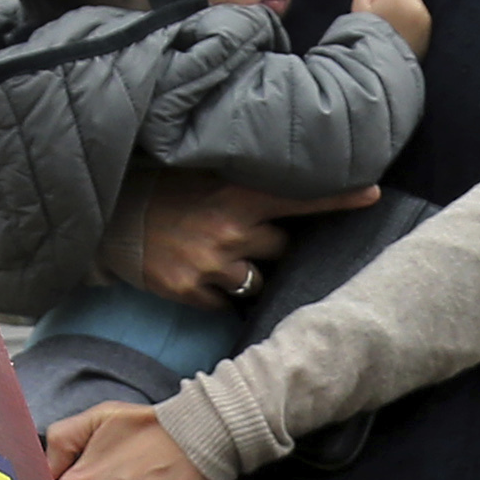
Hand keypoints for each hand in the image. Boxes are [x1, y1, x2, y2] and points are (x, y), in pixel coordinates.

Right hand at [132, 173, 374, 308]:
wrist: (105, 219)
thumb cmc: (159, 192)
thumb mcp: (202, 176)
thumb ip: (242, 183)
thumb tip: (287, 184)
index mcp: (234, 196)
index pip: (298, 197)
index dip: (338, 196)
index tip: (374, 192)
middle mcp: (228, 232)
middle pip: (281, 248)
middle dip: (267, 243)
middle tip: (236, 231)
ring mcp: (209, 266)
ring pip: (257, 281)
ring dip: (245, 271)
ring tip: (214, 253)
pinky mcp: (189, 293)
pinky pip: (224, 303)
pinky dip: (216, 292)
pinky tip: (194, 272)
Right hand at [357, 0, 430, 50]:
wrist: (379, 67)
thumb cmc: (364, 35)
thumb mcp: (358, 7)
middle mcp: (414, 3)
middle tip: (382, 13)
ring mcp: (423, 18)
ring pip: (414, 2)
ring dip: (405, 8)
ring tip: (391, 26)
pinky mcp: (428, 34)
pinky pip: (419, 18)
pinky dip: (411, 22)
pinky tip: (399, 35)